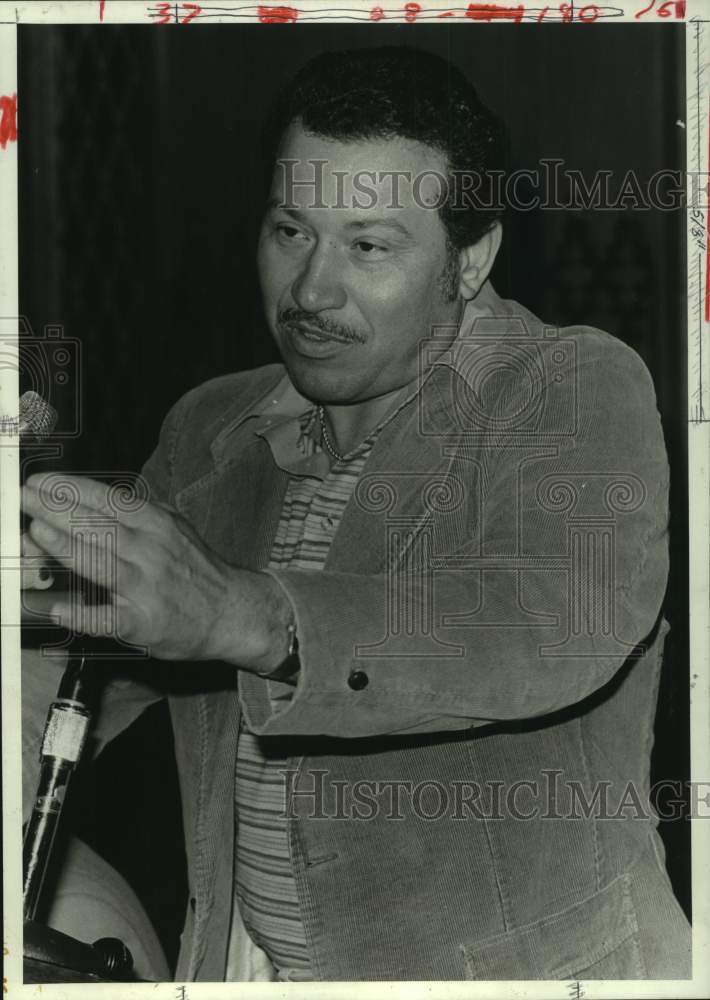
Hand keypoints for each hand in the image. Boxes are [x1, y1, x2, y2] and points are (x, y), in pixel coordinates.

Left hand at [21, 473, 292, 671]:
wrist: (233, 611)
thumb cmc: (196, 569)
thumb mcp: (173, 528)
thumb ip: (136, 515)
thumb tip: (90, 501)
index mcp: (156, 524)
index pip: (108, 500)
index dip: (72, 489)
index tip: (41, 482)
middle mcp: (151, 551)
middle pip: (99, 526)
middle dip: (57, 510)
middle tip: (25, 498)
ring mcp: (147, 587)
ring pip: (101, 564)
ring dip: (66, 547)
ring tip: (36, 532)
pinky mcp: (144, 622)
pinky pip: (108, 618)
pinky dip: (83, 614)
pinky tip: (58, 609)